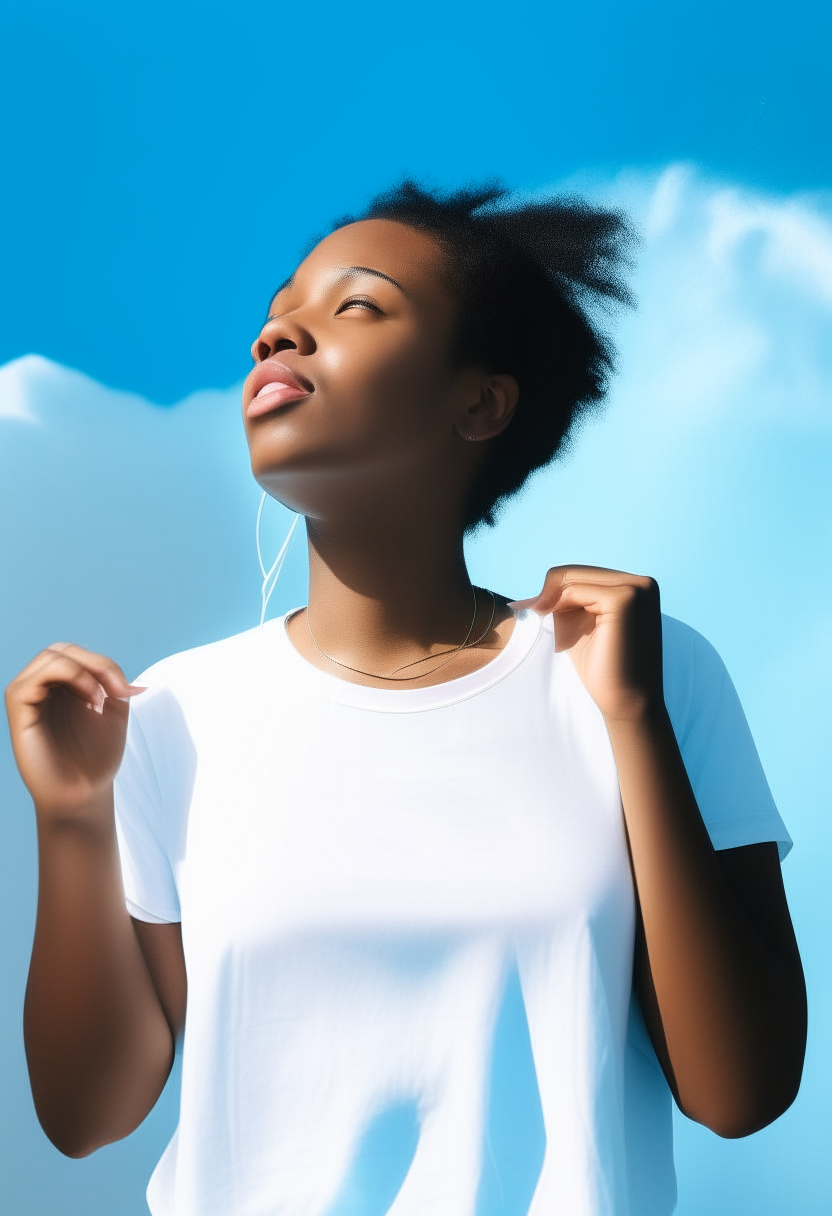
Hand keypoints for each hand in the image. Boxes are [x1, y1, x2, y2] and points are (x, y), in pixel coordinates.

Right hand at [5, 643, 144, 821]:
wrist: (85, 792)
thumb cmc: (96, 757)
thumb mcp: (114, 711)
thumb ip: (115, 683)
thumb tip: (129, 677)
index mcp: (60, 687)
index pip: (77, 654)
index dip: (106, 664)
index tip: (129, 693)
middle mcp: (42, 689)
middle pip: (63, 649)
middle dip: (97, 663)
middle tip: (118, 692)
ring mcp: (28, 698)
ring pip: (50, 657)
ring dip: (84, 671)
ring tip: (99, 701)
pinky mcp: (19, 711)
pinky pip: (31, 679)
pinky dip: (68, 677)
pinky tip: (88, 701)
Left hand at [510, 565, 663, 721]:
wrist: (625, 703)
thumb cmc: (603, 667)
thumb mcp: (581, 624)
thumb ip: (566, 599)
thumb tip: (538, 588)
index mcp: (636, 587)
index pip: (582, 574)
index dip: (552, 590)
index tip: (528, 606)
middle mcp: (642, 583)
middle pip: (576, 572)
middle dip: (549, 593)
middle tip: (526, 610)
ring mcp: (637, 589)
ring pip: (573, 578)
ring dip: (551, 598)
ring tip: (539, 617)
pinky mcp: (625, 600)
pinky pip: (577, 590)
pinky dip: (558, 602)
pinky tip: (547, 616)